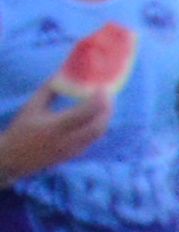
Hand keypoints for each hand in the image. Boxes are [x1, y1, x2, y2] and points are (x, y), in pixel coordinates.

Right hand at [0, 68, 102, 184]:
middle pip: (97, 126)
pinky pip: (93, 140)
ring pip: (98, 134)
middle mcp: (67, 140)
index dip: (98, 100)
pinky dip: (99, 126)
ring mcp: (73, 149)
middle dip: (108, 109)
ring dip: (105, 118)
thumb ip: (48, 91)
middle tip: (109, 95)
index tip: (103, 87)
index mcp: (55, 126)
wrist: (15, 158)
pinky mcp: (75, 155)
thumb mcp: (32, 107)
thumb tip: (63, 74)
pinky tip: (98, 116)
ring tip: (107, 103)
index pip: (84, 113)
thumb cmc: (22, 129)